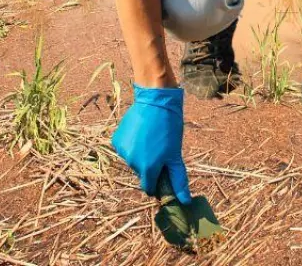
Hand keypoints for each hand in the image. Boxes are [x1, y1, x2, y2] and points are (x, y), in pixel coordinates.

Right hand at [111, 84, 191, 203]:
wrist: (155, 100)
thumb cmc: (169, 128)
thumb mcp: (175, 154)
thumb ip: (178, 180)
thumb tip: (185, 201)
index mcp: (147, 168)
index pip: (149, 188)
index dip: (157, 183)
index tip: (163, 172)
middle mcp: (131, 163)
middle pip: (141, 173)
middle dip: (150, 166)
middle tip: (159, 150)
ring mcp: (122, 151)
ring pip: (133, 161)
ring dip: (140, 155)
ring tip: (150, 139)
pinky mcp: (116, 139)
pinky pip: (125, 149)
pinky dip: (132, 145)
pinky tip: (140, 133)